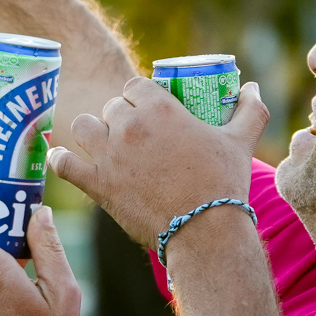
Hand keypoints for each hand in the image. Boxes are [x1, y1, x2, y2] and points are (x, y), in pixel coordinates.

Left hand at [47, 79, 268, 246]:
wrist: (205, 230)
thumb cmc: (224, 183)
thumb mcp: (242, 141)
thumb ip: (250, 109)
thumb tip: (254, 87)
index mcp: (160, 107)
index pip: (134, 86)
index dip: (138, 95)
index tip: (146, 109)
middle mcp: (129, 125)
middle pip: (111, 106)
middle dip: (119, 115)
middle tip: (132, 134)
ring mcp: (109, 154)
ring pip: (84, 127)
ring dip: (91, 131)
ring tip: (102, 144)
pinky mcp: (97, 183)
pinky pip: (64, 163)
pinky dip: (60, 159)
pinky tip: (62, 158)